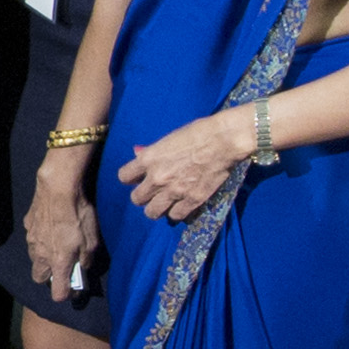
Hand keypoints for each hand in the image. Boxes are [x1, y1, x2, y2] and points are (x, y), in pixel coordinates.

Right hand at [25, 166, 99, 299]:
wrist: (58, 188)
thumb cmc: (78, 215)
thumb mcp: (92, 240)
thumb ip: (87, 258)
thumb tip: (83, 266)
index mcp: (59, 262)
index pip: (58, 292)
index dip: (67, 294)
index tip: (74, 288)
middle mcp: (41, 255)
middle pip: (39, 278)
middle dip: (49, 276)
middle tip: (62, 265)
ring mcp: (32, 240)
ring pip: (35, 258)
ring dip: (44, 257)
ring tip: (56, 243)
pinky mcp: (28, 226)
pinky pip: (33, 238)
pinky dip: (41, 238)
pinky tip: (50, 226)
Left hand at [116, 110, 252, 222]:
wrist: (223, 141)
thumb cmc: (198, 132)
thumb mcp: (169, 139)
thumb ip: (152, 152)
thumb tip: (139, 155)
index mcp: (149, 159)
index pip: (124, 177)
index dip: (130, 178)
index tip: (137, 178)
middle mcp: (157, 178)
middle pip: (136, 199)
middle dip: (143, 196)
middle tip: (153, 192)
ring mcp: (174, 191)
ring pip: (152, 212)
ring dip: (157, 208)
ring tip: (164, 203)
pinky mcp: (192, 201)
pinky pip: (175, 216)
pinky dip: (177, 212)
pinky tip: (181, 205)